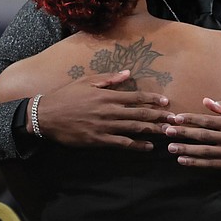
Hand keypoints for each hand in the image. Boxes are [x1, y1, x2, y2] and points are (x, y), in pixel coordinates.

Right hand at [35, 70, 173, 150]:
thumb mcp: (87, 81)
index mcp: (107, 95)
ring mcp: (104, 126)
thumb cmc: (67, 95)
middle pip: (139, 114)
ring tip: (167, 132)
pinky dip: (136, 145)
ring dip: (152, 131)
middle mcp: (109, 111)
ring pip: (134, 129)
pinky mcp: (98, 140)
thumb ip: (109, 78)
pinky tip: (148, 147)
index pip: (136, 97)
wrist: (46, 115)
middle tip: (174, 119)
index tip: (165, 102)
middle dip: (158, 116)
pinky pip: (122, 143)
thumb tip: (128, 73)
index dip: (152, 99)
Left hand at [163, 98, 220, 172]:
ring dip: (187, 150)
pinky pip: (212, 164)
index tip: (176, 118)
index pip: (210, 120)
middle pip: (206, 136)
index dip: (192, 119)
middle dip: (185, 133)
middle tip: (168, 132)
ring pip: (207, 152)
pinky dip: (197, 163)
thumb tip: (205, 101)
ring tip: (171, 147)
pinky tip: (184, 160)